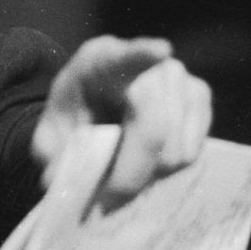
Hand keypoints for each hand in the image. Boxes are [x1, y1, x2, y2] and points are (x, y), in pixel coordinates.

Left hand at [32, 35, 211, 209]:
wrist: (97, 107)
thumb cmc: (75, 118)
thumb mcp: (50, 137)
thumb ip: (50, 156)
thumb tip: (55, 181)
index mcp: (100, 61)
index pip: (125, 56)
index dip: (143, 53)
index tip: (160, 51)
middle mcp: (149, 64)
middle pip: (154, 128)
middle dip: (131, 173)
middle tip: (107, 198)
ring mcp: (180, 78)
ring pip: (176, 149)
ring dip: (149, 174)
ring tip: (124, 171)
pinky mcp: (200, 97)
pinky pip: (192, 151)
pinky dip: (169, 169)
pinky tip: (147, 160)